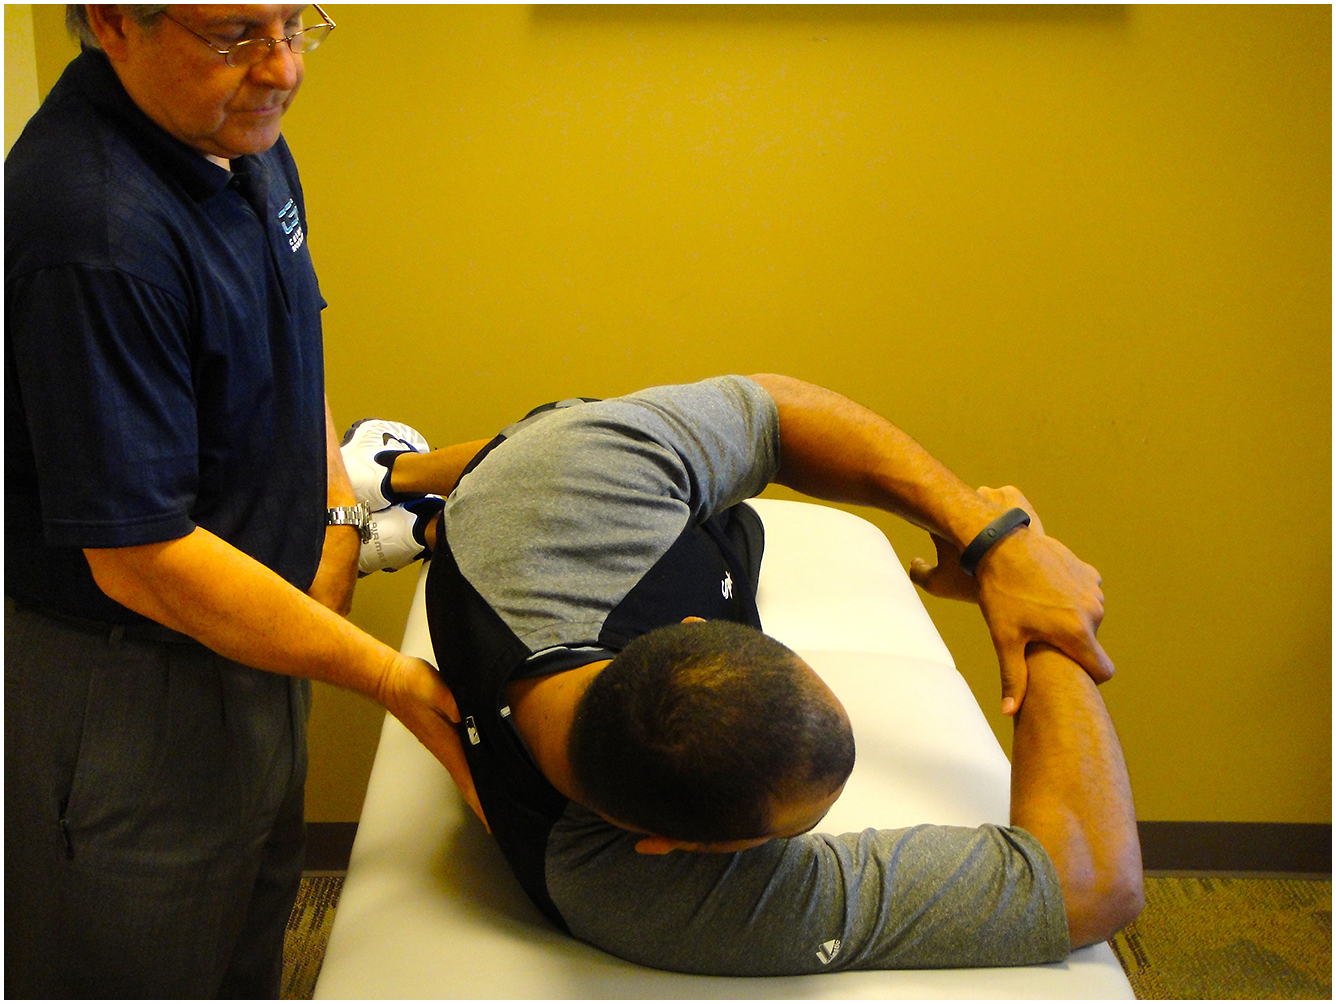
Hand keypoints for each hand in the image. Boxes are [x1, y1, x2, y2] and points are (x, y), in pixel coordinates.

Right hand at [377, 654, 489, 830]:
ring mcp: (443, 745)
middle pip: (468, 784)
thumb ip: (450, 699)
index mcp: (447, 743)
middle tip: (505, 821)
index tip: (493, 822)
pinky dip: (474, 774)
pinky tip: (483, 774)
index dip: (480, 801)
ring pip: (466, 775)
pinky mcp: (442, 737)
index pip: (467, 779)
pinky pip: (463, 762)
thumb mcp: (433, 686)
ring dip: (479, 790)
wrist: (390, 679)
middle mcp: (445, 750)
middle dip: (483, 804)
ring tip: (499, 803)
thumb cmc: (411, 683)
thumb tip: (465, 713)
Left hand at [912, 486, 1112, 714]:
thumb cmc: (1000, 593)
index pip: (1102, 671)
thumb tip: (1010, 712)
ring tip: (1040, 614)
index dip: (1088, 676)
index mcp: (1077, 632)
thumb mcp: (1004, 638)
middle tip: (1041, 638)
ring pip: (1090, 619)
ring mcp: (1093, 590)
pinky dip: (1072, 598)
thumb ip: (1013, 677)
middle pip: (1091, 643)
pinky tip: (1046, 593)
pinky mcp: (1088, 572)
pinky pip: (1087, 595)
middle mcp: (1093, 611)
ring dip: (1072, 620)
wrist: (1001, 544)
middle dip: (1072, 645)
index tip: (1070, 675)